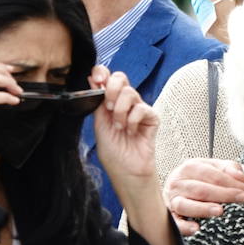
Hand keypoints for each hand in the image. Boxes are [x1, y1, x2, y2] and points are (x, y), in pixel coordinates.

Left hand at [92, 67, 158, 186]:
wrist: (126, 171)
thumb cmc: (113, 152)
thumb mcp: (99, 124)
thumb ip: (96, 102)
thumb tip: (91, 79)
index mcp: (110, 101)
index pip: (108, 77)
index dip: (102, 73)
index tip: (96, 80)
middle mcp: (125, 103)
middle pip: (121, 78)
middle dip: (111, 89)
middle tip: (107, 106)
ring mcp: (139, 109)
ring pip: (130, 93)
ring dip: (119, 111)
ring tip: (119, 127)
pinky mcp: (152, 118)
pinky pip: (141, 108)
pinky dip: (132, 121)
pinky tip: (131, 132)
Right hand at [162, 157, 243, 235]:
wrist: (175, 186)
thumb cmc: (198, 178)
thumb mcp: (214, 167)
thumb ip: (229, 168)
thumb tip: (241, 177)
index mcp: (190, 167)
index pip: (213, 175)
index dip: (232, 183)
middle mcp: (178, 183)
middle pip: (201, 189)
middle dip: (224, 194)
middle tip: (241, 199)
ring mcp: (172, 200)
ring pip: (186, 205)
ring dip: (203, 209)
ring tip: (220, 211)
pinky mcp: (170, 216)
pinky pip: (175, 223)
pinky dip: (184, 226)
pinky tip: (196, 229)